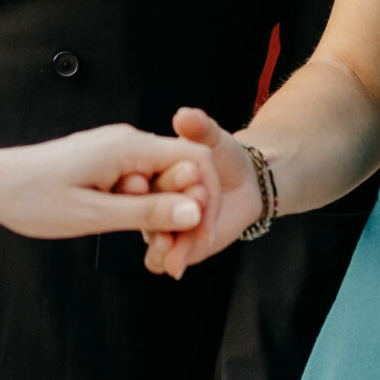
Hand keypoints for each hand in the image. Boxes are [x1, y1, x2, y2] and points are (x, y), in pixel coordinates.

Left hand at [0, 124, 215, 238]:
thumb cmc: (32, 198)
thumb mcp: (93, 214)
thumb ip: (146, 211)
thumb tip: (194, 210)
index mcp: (128, 147)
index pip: (195, 158)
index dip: (206, 196)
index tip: (200, 234)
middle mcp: (127, 142)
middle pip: (181, 171)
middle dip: (186, 212)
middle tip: (171, 253)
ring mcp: (117, 151)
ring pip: (162, 181)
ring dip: (164, 214)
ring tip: (150, 247)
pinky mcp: (107, 162)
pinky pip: (141, 183)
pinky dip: (144, 208)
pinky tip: (130, 229)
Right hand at [141, 108, 258, 278]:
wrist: (245, 183)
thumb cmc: (224, 155)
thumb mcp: (213, 137)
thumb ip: (199, 127)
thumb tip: (184, 115)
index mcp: (149, 170)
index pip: (135, 178)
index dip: (136, 182)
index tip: (140, 183)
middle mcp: (150, 199)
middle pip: (144, 210)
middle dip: (156, 211)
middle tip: (172, 213)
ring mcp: (161, 224)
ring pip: (151, 237)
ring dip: (160, 241)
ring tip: (169, 242)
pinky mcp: (174, 247)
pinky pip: (162, 260)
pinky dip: (167, 261)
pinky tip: (175, 263)